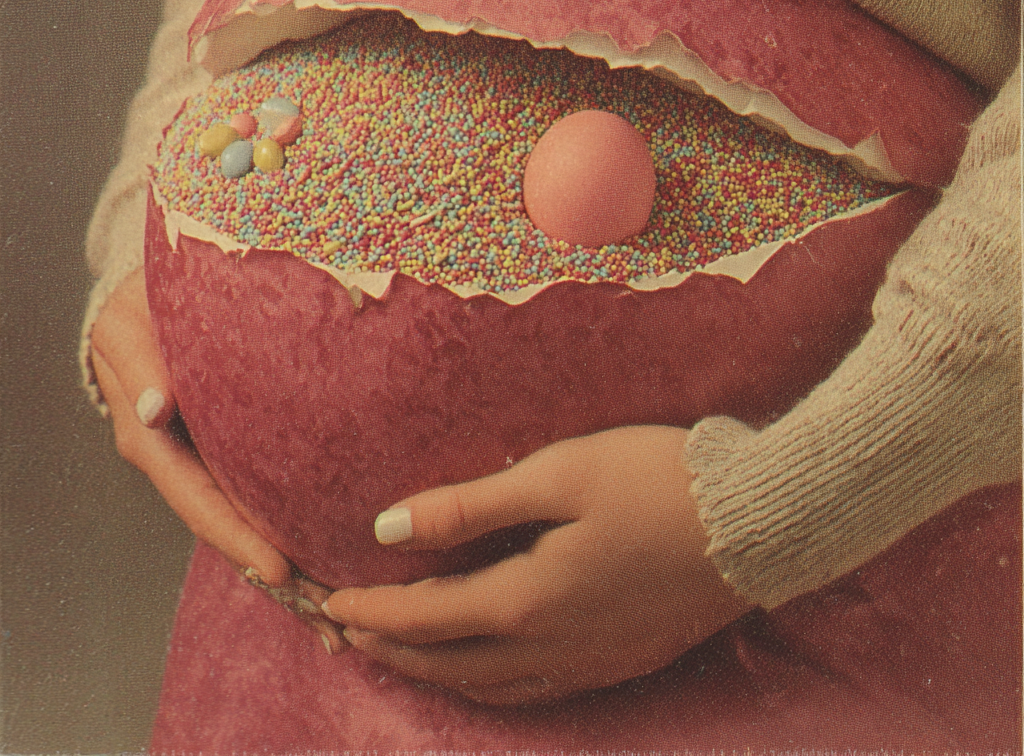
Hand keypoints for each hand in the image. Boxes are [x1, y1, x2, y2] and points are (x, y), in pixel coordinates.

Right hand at [90, 268, 342, 651]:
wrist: (161, 291)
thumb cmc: (141, 304)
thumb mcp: (125, 326)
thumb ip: (137, 364)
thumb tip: (156, 410)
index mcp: (155, 439)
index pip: (198, 499)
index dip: (236, 535)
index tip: (281, 570)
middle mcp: (188, 459)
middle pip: (232, 528)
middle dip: (277, 574)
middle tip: (329, 617)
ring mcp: (216, 455)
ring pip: (255, 518)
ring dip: (295, 565)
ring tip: (343, 606)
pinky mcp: (242, 444)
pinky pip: (269, 489)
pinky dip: (297, 523)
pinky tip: (335, 552)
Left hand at [323, 425, 751, 703]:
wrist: (759, 522)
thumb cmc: (655, 481)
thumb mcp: (558, 475)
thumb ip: (471, 506)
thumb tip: (388, 527)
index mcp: (528, 598)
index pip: (427, 616)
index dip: (374, 610)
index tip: (330, 602)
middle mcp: (553, 646)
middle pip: (450, 663)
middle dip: (392, 649)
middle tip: (348, 636)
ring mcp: (591, 662)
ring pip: (491, 687)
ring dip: (437, 672)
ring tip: (403, 655)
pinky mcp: (624, 661)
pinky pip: (536, 691)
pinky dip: (491, 685)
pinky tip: (491, 671)